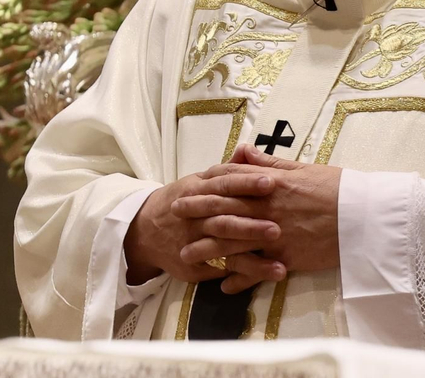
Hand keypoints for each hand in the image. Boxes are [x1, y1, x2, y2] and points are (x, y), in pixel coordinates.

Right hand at [123, 170, 284, 289]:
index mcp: (196, 190)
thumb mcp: (197, 181)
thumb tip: (248, 150)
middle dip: (250, 224)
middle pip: (223, 218)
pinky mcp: (194, 265)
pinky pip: (222, 270)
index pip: (222, 184)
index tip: (271, 183)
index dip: (246, 183)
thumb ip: (224, 170)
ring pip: (223, 248)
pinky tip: (266, 274)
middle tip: (278, 228)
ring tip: (280, 265)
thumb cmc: (181, 201)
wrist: (144, 231)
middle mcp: (194, 216)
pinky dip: (244, 274)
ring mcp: (192, 242)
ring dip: (251, 256)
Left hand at [185, 144, 342, 292]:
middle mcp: (267, 207)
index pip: (230, 182)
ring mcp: (275, 234)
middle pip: (223, 211)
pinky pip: (256, 270)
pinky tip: (224, 286)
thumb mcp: (303, 168)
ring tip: (187, 256)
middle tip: (175, 216)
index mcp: (271, 183)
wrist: (364, 216)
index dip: (206, 186)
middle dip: (196, 213)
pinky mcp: (286, 257)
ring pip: (232, 242)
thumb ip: (269, 162)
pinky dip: (239, 279)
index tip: (188, 189)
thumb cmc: (337, 188)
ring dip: (207, 250)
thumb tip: (243, 150)